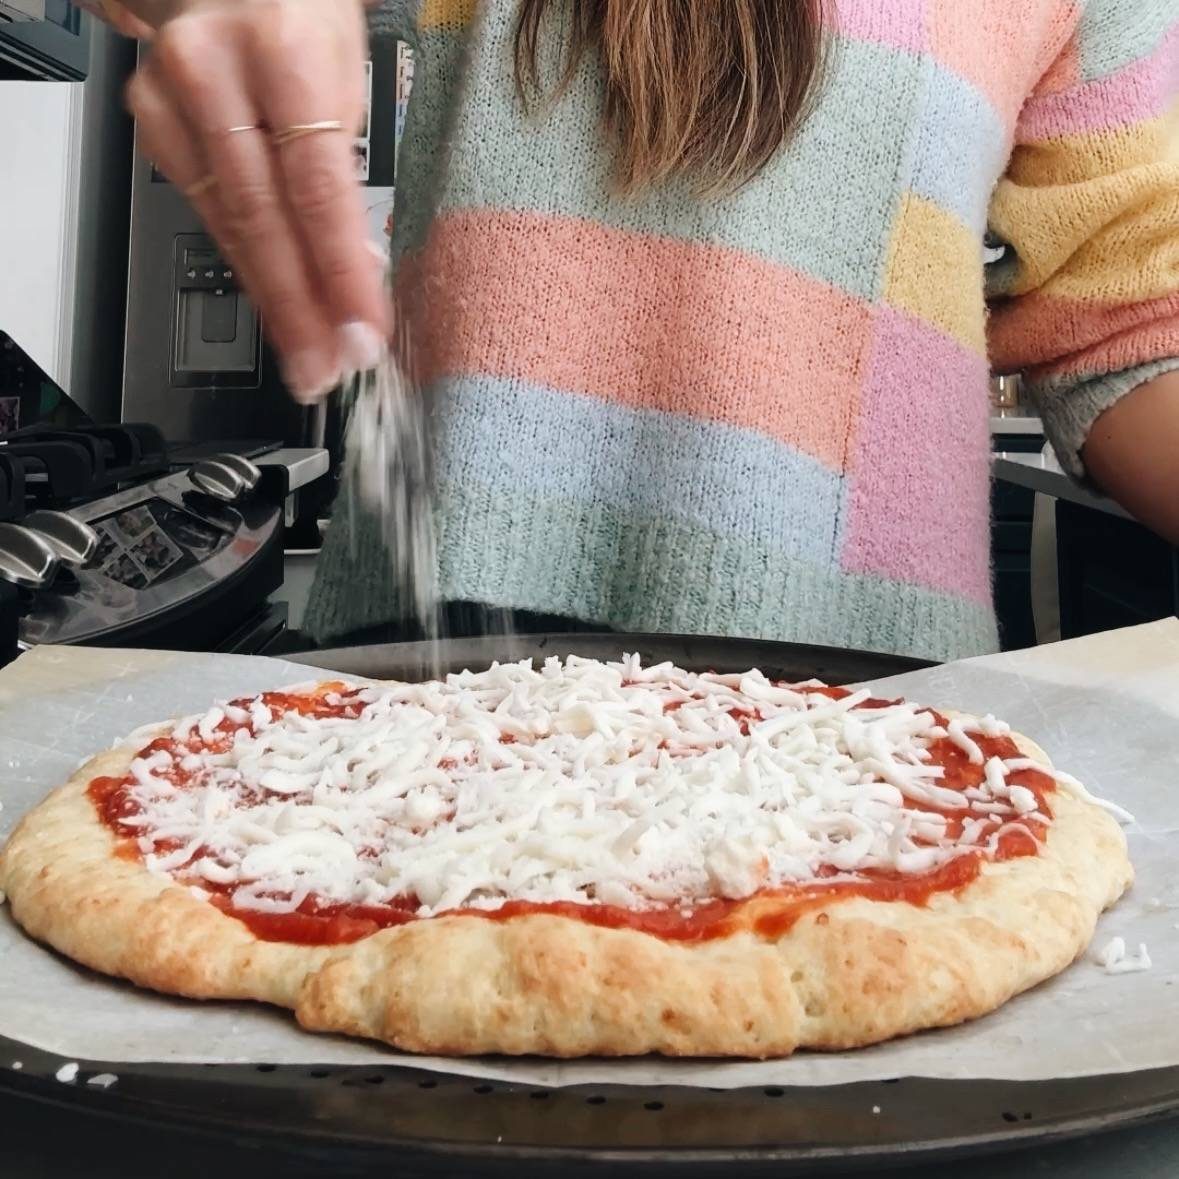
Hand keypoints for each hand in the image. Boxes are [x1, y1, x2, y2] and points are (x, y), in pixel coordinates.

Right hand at [125, 0, 387, 401]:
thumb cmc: (299, 14)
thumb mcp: (346, 70)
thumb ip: (347, 164)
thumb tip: (360, 266)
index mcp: (283, 50)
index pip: (318, 188)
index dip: (341, 271)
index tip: (363, 331)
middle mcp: (214, 72)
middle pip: (264, 218)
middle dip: (301, 308)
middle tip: (327, 369)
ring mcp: (173, 98)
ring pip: (229, 224)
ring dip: (274, 302)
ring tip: (307, 356)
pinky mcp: (153, 122)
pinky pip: (209, 212)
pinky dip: (247, 264)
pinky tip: (275, 304)